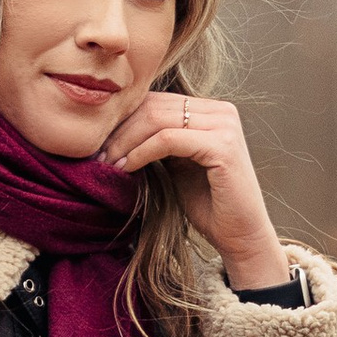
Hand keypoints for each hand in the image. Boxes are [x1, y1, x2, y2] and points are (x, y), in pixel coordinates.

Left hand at [98, 90, 290, 286]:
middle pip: (153, 106)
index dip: (123, 119)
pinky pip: (167, 139)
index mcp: (212, 110)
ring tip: (106, 163)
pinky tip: (125, 168)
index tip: (99, 144)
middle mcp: (222, 111)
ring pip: (157, 119)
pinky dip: (140, 152)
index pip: (156, 100)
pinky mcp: (222, 146)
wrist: (240, 236)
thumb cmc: (208, 204)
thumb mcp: (178, 164)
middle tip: (96, 154)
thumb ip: (158, 140)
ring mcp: (225, 126)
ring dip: (125, 142)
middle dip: (119, 130)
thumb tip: (114, 128)